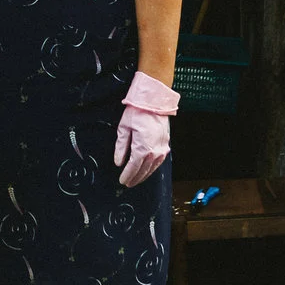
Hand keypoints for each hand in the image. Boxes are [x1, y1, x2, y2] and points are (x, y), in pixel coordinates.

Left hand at [113, 72, 178, 187]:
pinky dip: (152, 167)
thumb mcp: (124, 128)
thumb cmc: (138, 111)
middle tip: (128, 183)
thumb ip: (121, 147)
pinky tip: (147, 170)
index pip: (133, 167)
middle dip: (135, 178)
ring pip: (152, 168)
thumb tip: (118, 162)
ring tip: (136, 180)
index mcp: (143, 148)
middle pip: (143, 170)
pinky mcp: (166, 145)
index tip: (122, 181)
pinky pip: (159, 161)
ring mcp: (162, 149)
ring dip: (144, 175)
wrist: (155, 101)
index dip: (127, 175)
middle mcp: (155, 151)